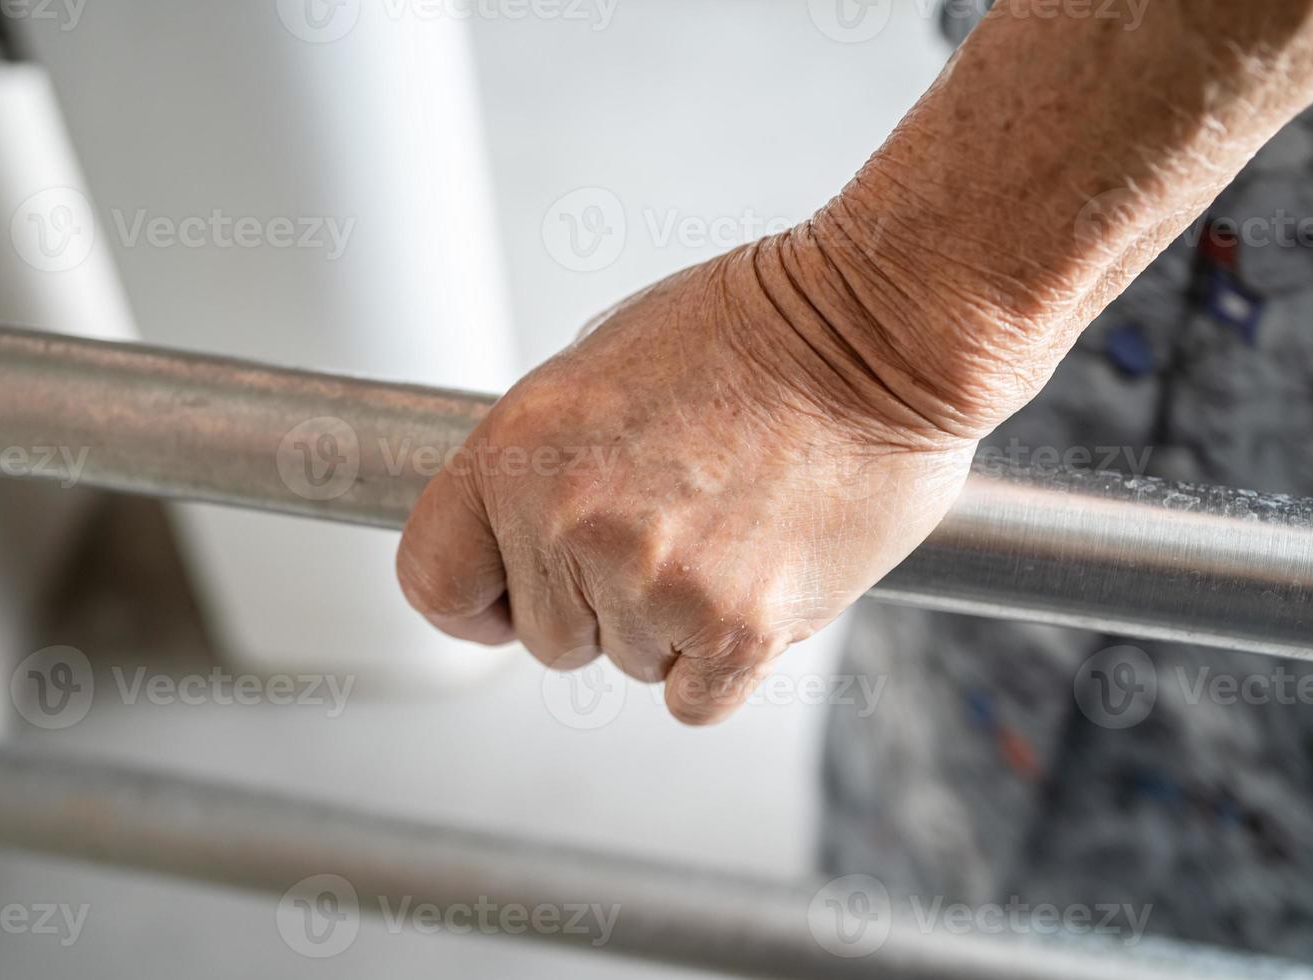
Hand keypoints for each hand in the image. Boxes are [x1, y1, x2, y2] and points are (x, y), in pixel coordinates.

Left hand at [396, 224, 983, 723]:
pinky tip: (752, 586)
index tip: (500, 604)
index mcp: (519, 451)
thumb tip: (519, 535)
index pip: (435, 578)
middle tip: (661, 535)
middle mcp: (572, 524)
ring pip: (628, 663)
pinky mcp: (738, 631)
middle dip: (593, 603)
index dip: (471, 602)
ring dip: (667, 624)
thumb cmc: (753, 328)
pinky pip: (693, 700)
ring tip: (726, 533)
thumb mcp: (598, 365)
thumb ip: (542, 464)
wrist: (877, 331)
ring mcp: (656, 583)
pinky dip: (719, 663)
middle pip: (544, 637)